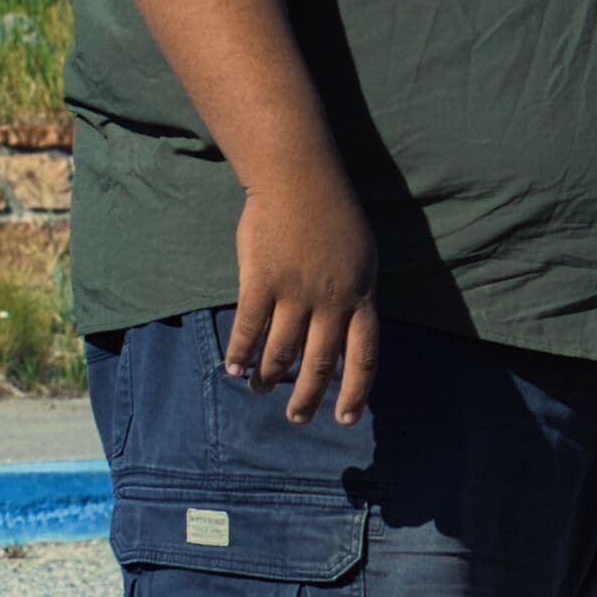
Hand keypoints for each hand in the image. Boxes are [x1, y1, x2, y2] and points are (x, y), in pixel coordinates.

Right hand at [225, 166, 380, 427]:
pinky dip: (240, 353)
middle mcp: (331, 300)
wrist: (299, 178)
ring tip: (259, 390)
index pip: (364, 356)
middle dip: (307, 398)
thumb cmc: (333, 214)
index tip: (346, 418)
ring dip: (268, 377)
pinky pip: (249, 328)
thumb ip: (356, 297)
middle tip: (297, 418)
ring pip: (281, 351)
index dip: (356, 392)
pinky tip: (233, 369)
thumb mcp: (361, 258)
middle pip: (320, 363)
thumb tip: (347, 339)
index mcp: (361, 295)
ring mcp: (295, 291)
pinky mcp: (260, 280)